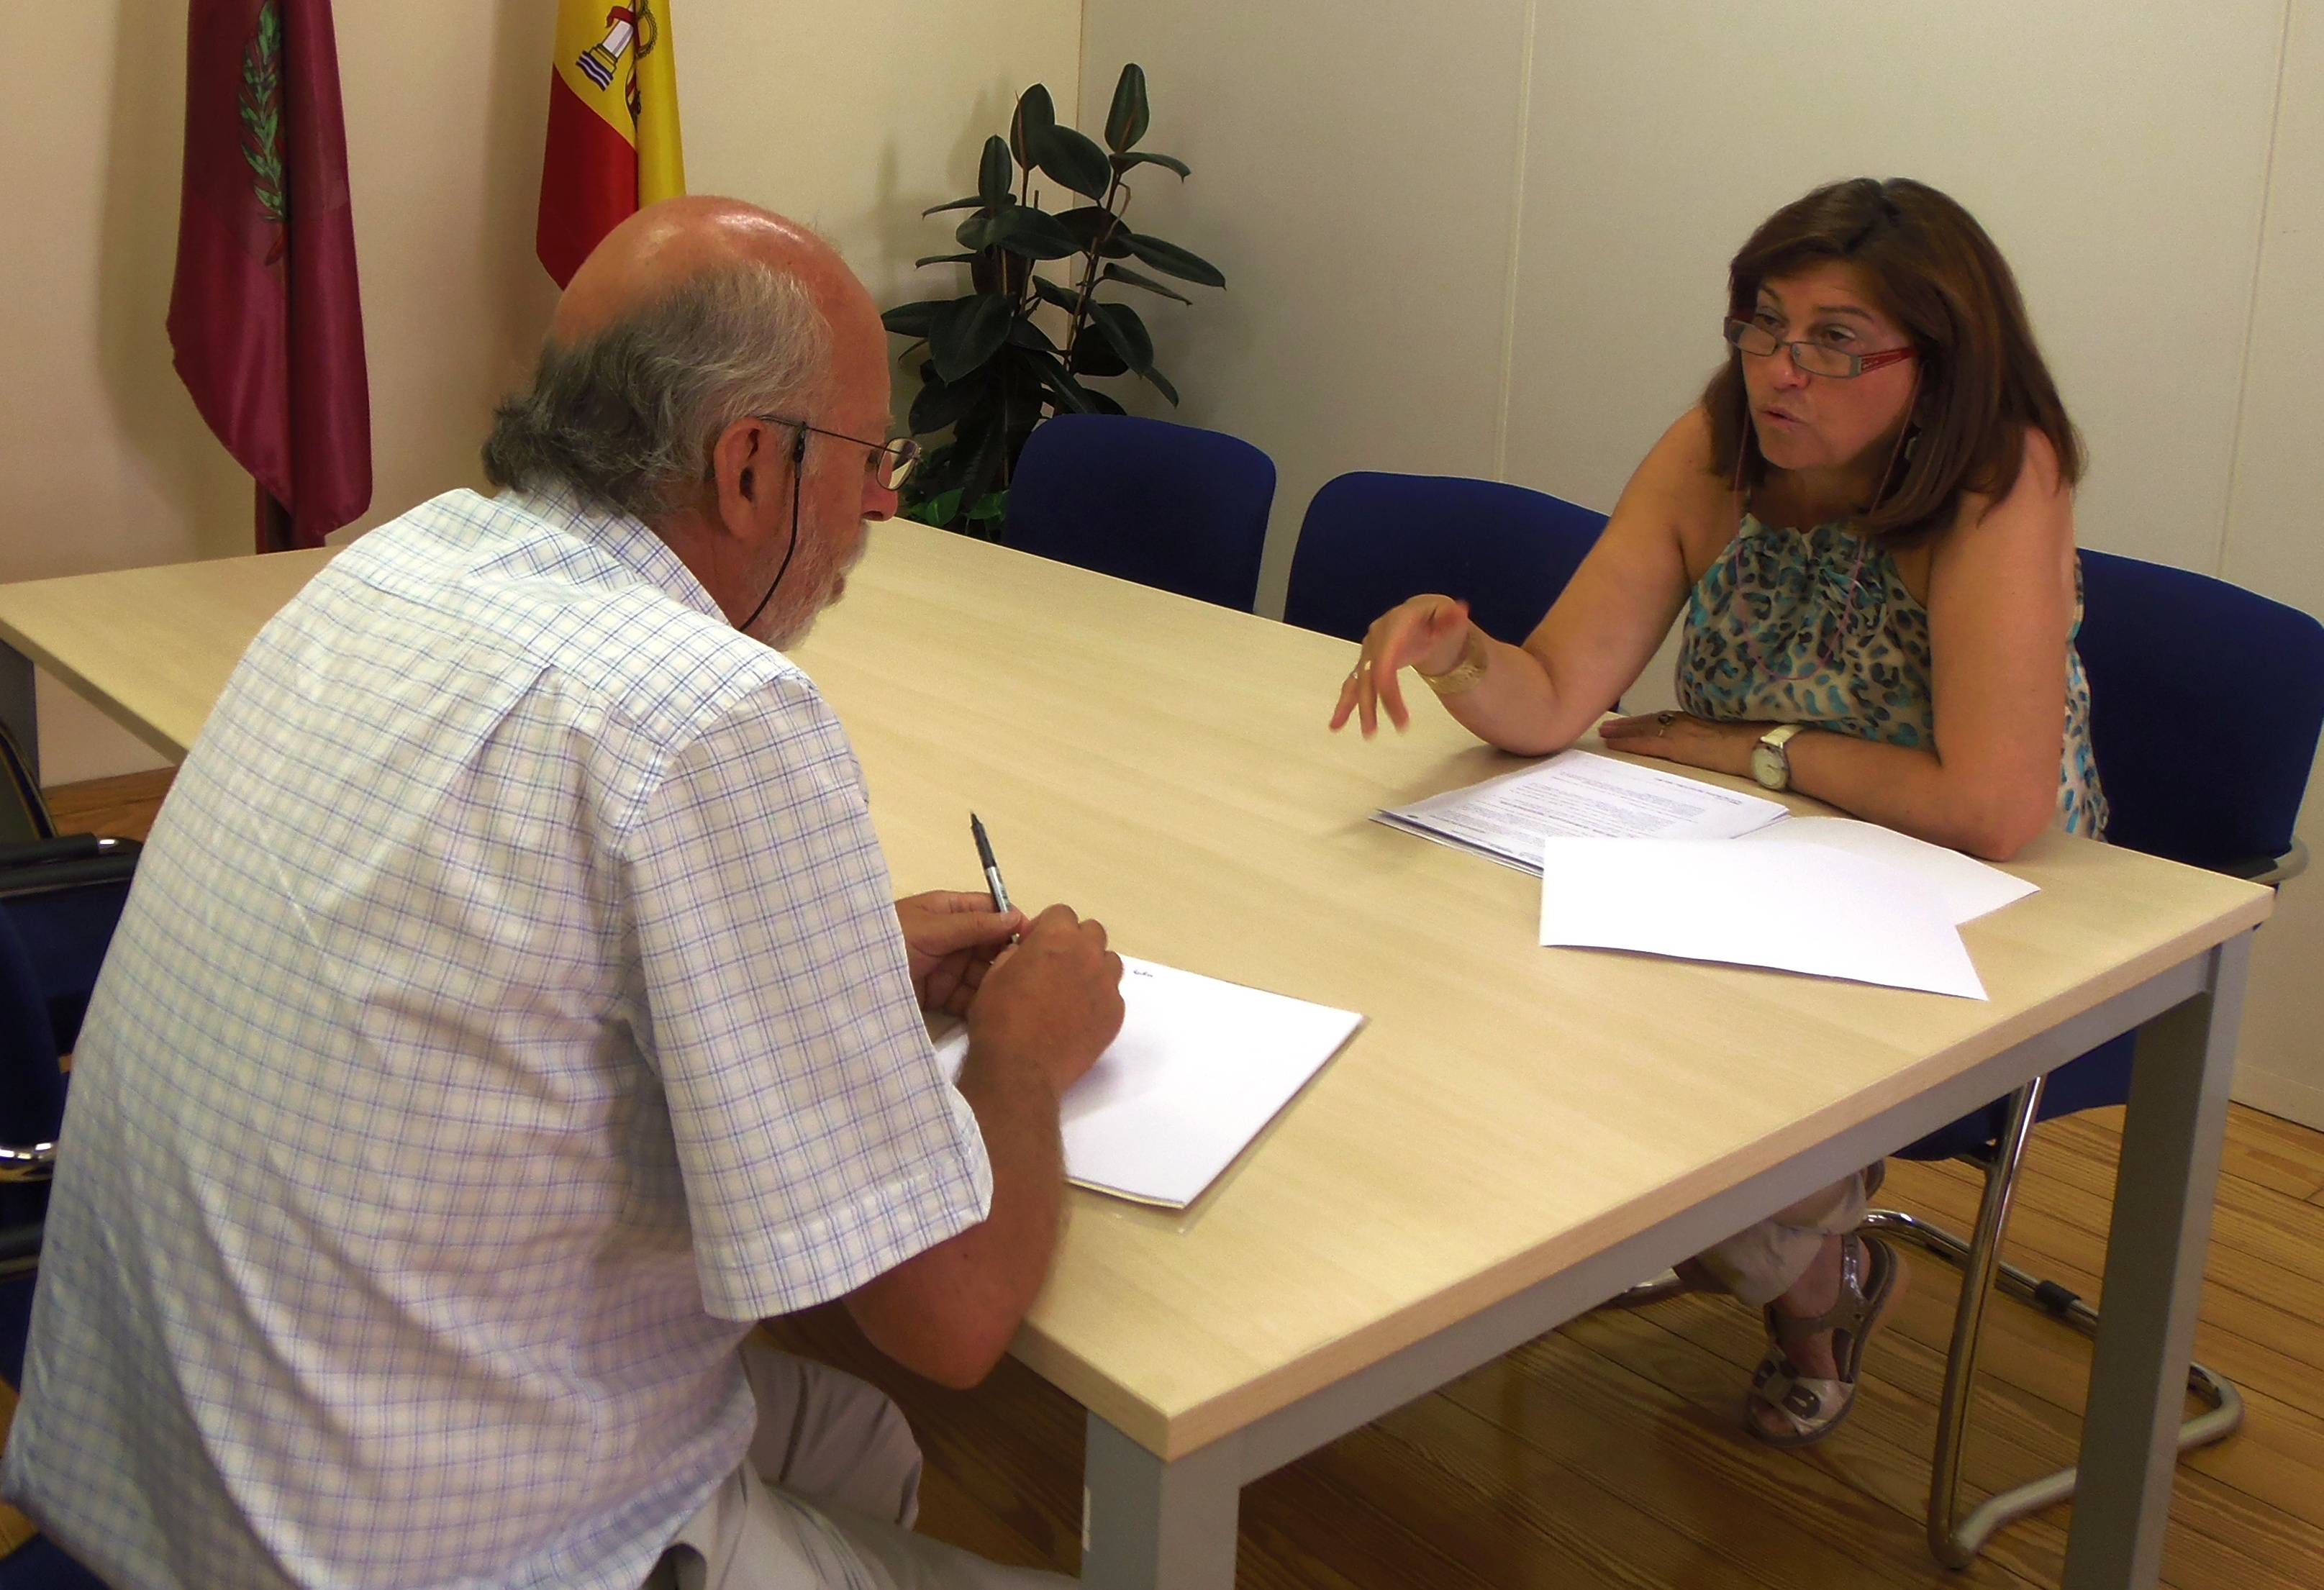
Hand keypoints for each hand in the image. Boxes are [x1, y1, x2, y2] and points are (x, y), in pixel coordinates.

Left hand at [894, 890, 1023, 1016]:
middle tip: (1028, 975)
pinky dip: (982, 1004)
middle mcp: (952, 938)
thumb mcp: (932, 929)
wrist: (849, 982)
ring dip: (998, 983)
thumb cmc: (890, 942)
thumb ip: (973, 925)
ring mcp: (947, 968)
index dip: (1013, 922)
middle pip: (992, 945)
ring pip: (984, 974)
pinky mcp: (941, 996)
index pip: (990, 911)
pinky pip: (969, 998)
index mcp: (948, 911)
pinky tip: (997, 1012)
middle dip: (1008, 957)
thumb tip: (1016, 916)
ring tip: (1016, 997)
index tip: (1035, 940)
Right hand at [966, 903, 1124, 1099]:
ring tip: (1070, 992)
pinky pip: (1113, 994)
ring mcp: (1106, 985)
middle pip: (1092, 932)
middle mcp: (1087, 955)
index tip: (1036, 946)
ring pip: (1108, 961)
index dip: (1047, 927)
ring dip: (1092, 968)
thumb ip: (1017, 953)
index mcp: (1056, 939)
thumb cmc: (1000, 1020)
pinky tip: (1078, 1018)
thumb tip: (1028, 951)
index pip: (1062, 913)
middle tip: (1055, 967)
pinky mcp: (1115, 1013)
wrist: (1021, 1070)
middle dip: (1075, 943)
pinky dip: (1098, 999)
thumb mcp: (995, 975)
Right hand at [1328, 595, 1474, 737]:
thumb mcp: (1449, 615)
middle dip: (1378, 704)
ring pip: (1361, 681)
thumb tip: (1459, 612)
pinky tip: (1336, 725)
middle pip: (1372, 674)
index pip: (1386, 658)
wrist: (1423, 619)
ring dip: (1361, 708)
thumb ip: (1452, 618)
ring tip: (1368, 734)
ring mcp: (1370, 651)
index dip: (1388, 688)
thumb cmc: (1437, 618)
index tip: (1402, 717)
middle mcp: (1377, 637)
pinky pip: (1354, 685)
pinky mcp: (1368, 664)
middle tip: (1395, 730)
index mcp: (1395, 624)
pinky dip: (1345, 704)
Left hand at [1598, 711, 1768, 778]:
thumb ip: (1713, 735)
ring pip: (1644, 730)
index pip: (1665, 718)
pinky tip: (1613, 744)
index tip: (1628, 722)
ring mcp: (1682, 732)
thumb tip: (1708, 745)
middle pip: (1650, 721)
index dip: (1644, 720)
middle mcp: (1687, 722)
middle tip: (1606, 726)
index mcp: (1699, 718)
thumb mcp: (1730, 733)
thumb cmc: (1756, 742)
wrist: (1763, 746)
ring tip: (1603, 733)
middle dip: (1627, 724)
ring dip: (1622, 731)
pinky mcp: (1679, 746)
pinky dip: (1628, 743)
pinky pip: (1646, 744)